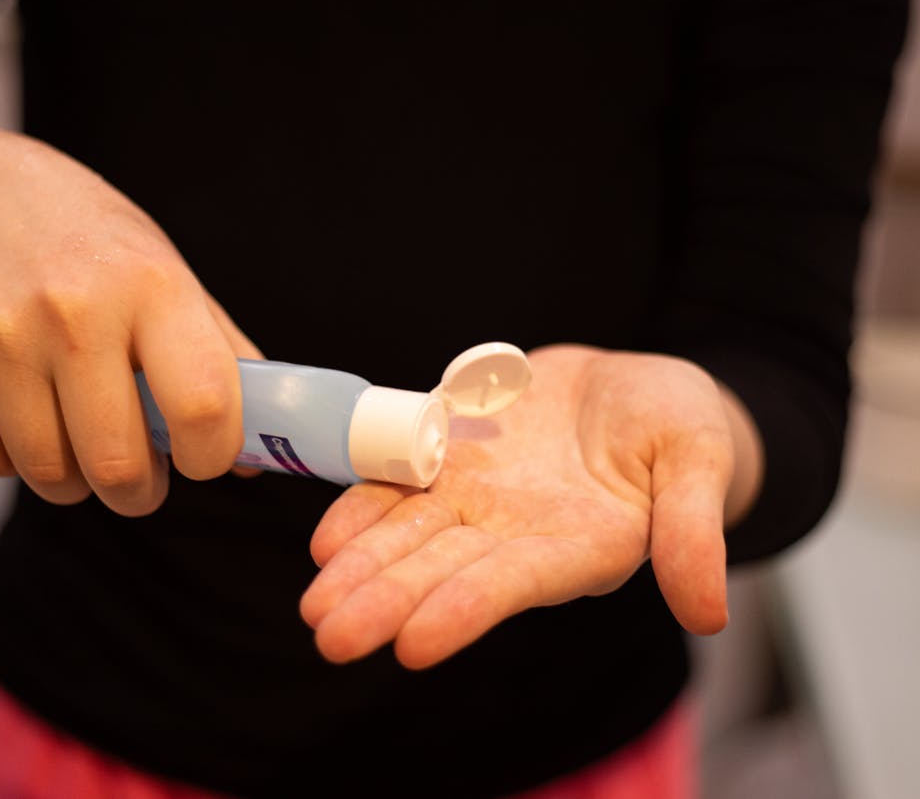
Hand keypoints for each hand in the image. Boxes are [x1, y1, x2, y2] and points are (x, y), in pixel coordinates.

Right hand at [0, 137, 260, 514]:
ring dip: (74, 480)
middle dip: (138, 492)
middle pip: (117, 464)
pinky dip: (12, 459)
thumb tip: (252, 463)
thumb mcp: (174, 281)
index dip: (210, 454)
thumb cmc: (97, 252)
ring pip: (51, 475)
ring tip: (80, 438)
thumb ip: (223, 365)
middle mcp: (73, 310)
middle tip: (139, 477)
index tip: (201, 457)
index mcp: (152, 287)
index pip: (201, 405)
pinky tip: (23, 412)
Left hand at [300, 344, 758, 668]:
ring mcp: (476, 497)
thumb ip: (692, 531)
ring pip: (409, 536)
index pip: (511, 585)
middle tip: (331, 637)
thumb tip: (708, 613)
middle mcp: (515, 533)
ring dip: (361, 568)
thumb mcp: (699, 460)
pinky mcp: (450, 457)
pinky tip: (324, 540)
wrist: (629, 383)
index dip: (463, 610)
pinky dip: (362, 509)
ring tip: (315, 605)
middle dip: (386, 602)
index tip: (413, 643)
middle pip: (441, 571)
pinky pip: (397, 483)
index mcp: (577, 545)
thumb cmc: (679, 423)